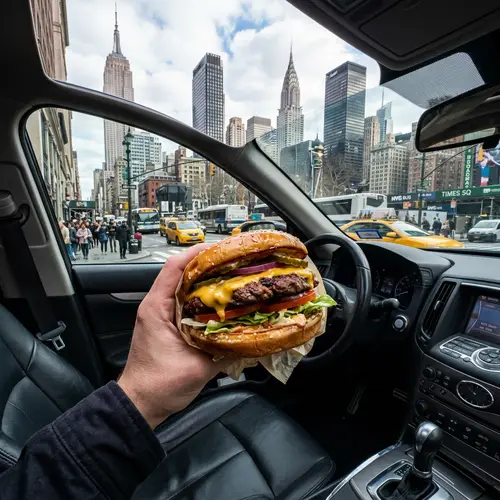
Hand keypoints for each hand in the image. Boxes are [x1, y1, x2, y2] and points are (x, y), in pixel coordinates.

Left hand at [118, 244, 228, 427]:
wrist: (141, 403)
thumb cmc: (158, 386)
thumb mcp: (196, 368)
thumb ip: (225, 352)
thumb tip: (252, 341)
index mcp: (156, 309)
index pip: (174, 267)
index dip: (196, 253)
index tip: (219, 248)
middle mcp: (156, 306)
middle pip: (180, 272)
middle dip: (205, 263)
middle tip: (231, 260)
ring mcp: (161, 314)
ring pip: (183, 285)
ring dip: (204, 278)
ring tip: (229, 275)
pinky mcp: (167, 324)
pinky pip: (185, 301)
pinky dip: (201, 295)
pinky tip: (220, 300)